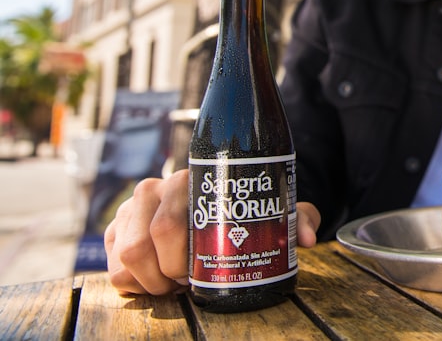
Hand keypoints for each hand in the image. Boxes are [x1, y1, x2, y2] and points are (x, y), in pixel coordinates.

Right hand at [104, 169, 321, 295]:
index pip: (169, 226)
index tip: (196, 277)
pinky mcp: (115, 229)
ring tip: (172, 283)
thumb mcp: (273, 212)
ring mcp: (131, 209)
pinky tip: (154, 281)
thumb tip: (305, 239)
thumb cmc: (240, 210)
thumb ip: (297, 218)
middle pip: (142, 245)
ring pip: (125, 257)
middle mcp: (154, 190)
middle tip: (186, 283)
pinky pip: (112, 267)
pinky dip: (132, 284)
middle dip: (165, 276)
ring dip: (149, 281)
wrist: (211, 203)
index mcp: (188, 180)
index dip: (179, 261)